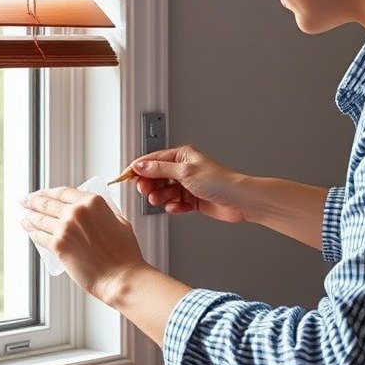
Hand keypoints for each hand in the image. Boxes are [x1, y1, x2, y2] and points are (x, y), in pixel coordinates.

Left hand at [19, 186, 147, 300]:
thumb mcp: (119, 221)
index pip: (63, 192)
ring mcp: (65, 227)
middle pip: (47, 202)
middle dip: (33, 201)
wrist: (121, 277)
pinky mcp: (58, 245)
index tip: (41, 194)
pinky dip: (32, 233)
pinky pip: (39, 236)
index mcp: (93, 202)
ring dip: (30, 217)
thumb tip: (94, 212)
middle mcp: (77, 211)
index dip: (48, 192)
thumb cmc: (124, 254)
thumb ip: (104, 213)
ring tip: (25, 216)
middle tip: (25, 201)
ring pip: (40, 218)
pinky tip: (30, 231)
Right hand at [130, 143, 247, 223]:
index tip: (125, 177)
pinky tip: (177, 208)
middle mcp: (183, 169)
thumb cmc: (219, 182)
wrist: (239, 201)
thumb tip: (140, 165)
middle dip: (150, 185)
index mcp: (181, 156)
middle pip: (156, 177)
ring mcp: (187, 185)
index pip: (152, 160)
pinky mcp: (192, 200)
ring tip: (165, 200)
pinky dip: (173, 207)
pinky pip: (174, 204)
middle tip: (146, 192)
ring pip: (164, 192)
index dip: (138, 168)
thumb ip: (159, 169)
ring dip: (162, 198)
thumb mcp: (184, 172)